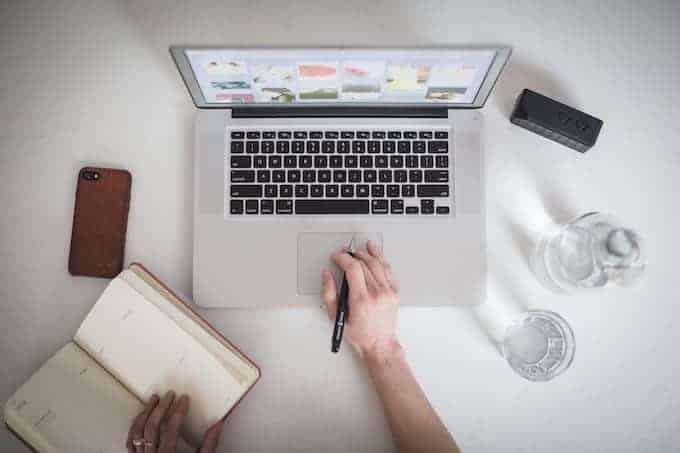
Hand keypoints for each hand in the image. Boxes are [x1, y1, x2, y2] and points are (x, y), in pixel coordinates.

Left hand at [126, 391, 223, 452]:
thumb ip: (209, 445)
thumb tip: (217, 425)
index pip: (171, 427)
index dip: (178, 410)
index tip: (184, 399)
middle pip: (152, 426)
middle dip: (161, 407)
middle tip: (170, 395)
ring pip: (137, 431)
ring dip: (145, 413)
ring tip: (153, 400)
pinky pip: (130, 441)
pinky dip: (135, 427)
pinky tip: (141, 418)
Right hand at [321, 240, 400, 359]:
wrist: (380, 344)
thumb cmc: (360, 334)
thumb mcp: (337, 317)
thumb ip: (329, 294)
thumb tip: (327, 275)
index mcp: (361, 299)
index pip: (352, 268)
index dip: (343, 258)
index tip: (336, 257)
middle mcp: (376, 293)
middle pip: (364, 264)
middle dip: (352, 255)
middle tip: (343, 254)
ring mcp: (387, 291)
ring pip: (377, 263)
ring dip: (365, 254)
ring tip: (357, 250)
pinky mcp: (394, 291)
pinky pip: (387, 269)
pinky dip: (380, 258)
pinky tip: (374, 252)